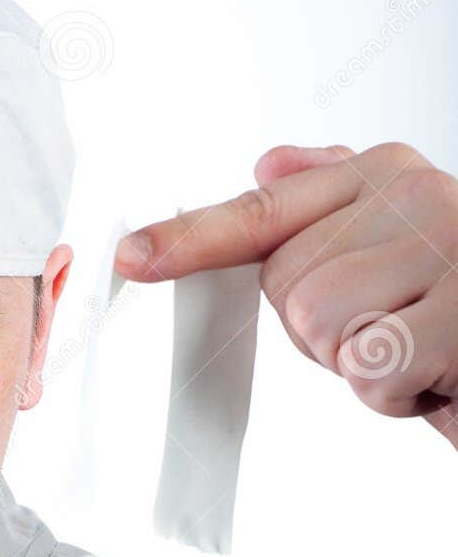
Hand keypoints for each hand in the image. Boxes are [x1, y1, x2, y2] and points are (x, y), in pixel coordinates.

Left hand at [114, 143, 457, 448]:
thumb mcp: (394, 262)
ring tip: (418, 353)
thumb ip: (331, 213)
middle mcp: (413, 194)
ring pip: (323, 329)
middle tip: (395, 334)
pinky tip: (438, 374)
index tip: (131, 258)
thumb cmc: (455, 320)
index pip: (264, 213)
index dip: (190, 239)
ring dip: (364, 368)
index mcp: (384, 176)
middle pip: (287, 292)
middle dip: (328, 340)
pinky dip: (396, 392)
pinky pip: (371, 366)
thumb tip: (270, 164)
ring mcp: (444, 244)